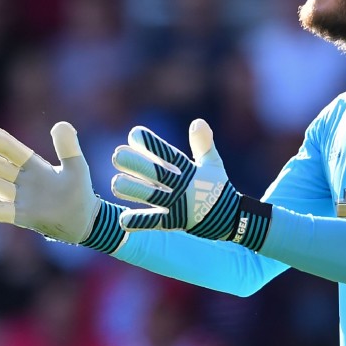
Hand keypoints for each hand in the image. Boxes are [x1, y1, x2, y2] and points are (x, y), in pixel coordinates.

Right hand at [0, 122, 125, 253]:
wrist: (83, 220)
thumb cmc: (78, 191)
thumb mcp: (77, 166)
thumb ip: (69, 146)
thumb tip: (59, 126)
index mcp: (30, 162)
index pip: (1, 143)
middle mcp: (17, 177)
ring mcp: (15, 197)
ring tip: (1, 185)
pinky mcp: (17, 216)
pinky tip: (0, 207)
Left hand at [111, 119, 271, 249]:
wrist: (230, 218)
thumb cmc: (216, 186)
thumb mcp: (212, 163)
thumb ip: (203, 143)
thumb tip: (198, 122)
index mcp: (189, 170)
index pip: (169, 154)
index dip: (152, 144)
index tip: (134, 134)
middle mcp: (182, 187)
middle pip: (157, 174)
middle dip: (137, 165)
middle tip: (116, 155)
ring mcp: (178, 206)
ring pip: (152, 197)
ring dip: (134, 191)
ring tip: (115, 184)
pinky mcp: (174, 223)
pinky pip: (155, 223)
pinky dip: (140, 222)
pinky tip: (123, 220)